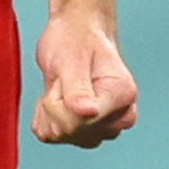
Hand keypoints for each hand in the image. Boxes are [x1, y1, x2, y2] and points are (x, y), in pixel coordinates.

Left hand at [31, 13, 137, 147]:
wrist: (74, 32)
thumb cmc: (78, 38)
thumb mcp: (73, 58)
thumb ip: (79, 88)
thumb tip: (88, 113)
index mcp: (123, 95)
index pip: (84, 120)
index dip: (62, 102)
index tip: (67, 77)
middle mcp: (118, 117)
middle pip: (71, 131)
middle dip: (56, 103)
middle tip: (66, 77)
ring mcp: (102, 128)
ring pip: (60, 135)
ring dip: (50, 108)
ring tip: (64, 84)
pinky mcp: (83, 133)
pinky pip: (49, 136)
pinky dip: (44, 115)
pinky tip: (57, 95)